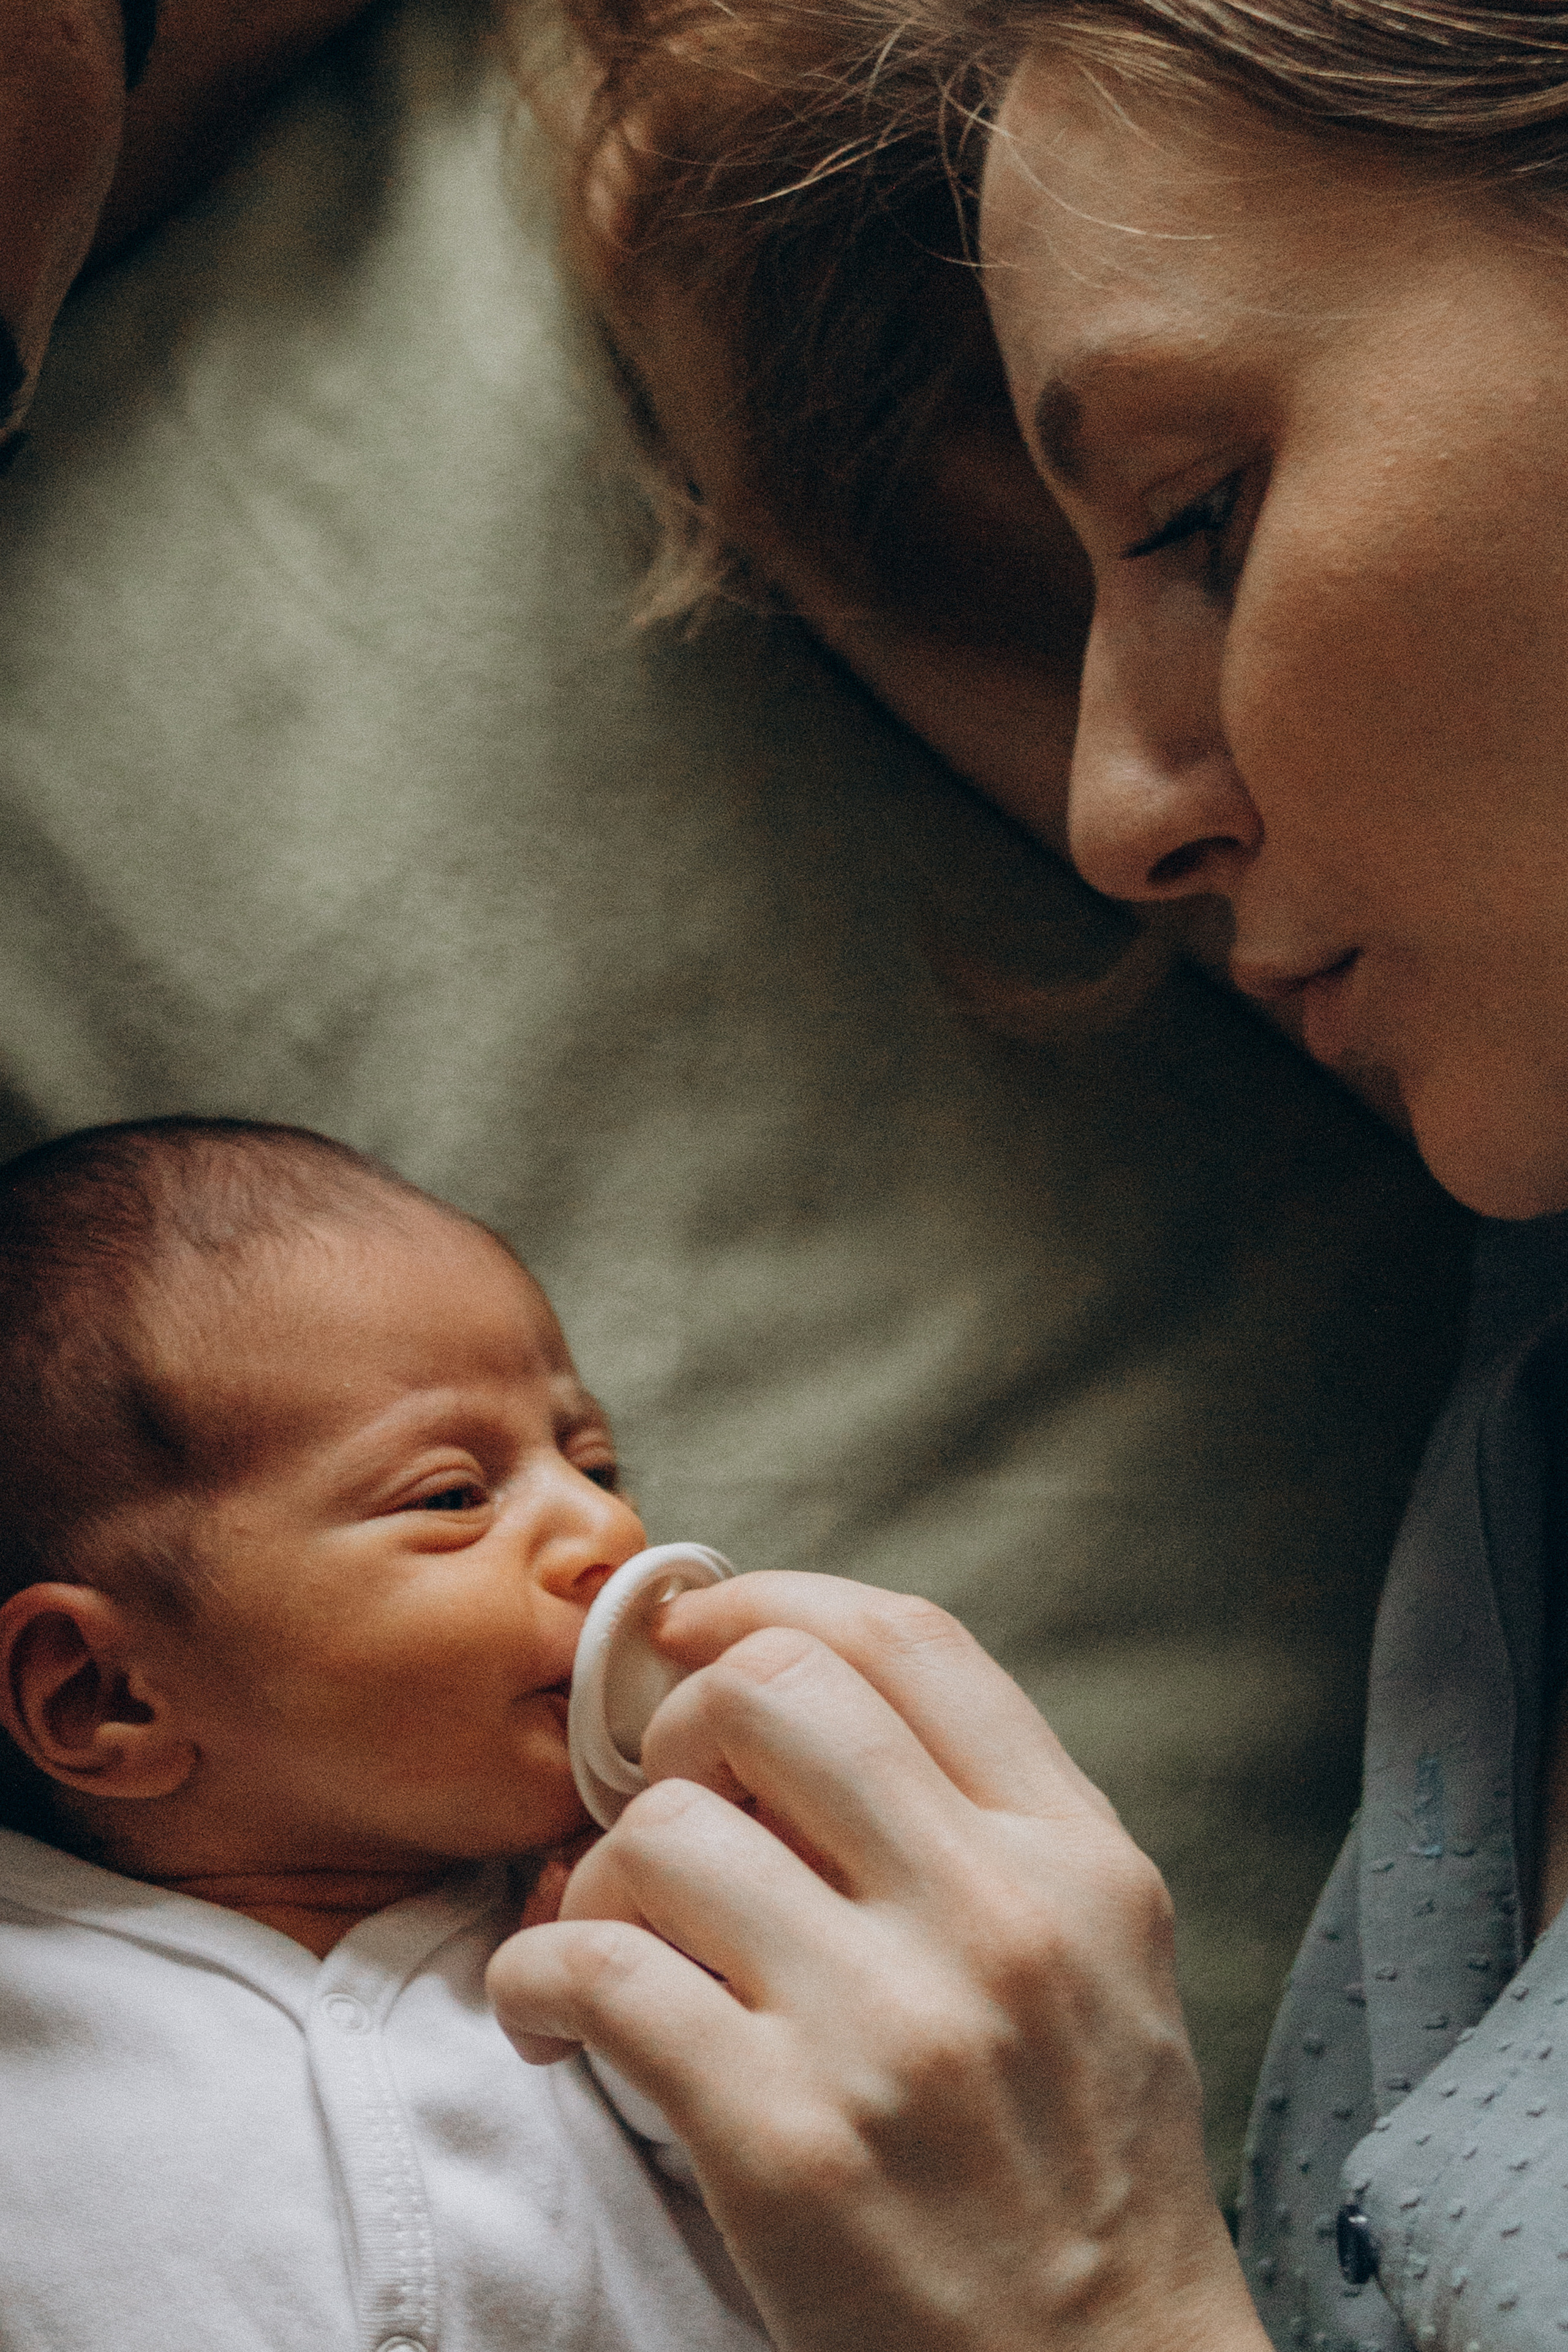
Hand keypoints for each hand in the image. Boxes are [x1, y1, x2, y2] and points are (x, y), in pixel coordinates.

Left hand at [486, 1575, 1267, 2351]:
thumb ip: (986, 1822)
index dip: (774, 1601)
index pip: (907, 1640)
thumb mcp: (1099, 1958)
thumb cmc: (1082, 2168)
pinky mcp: (784, 2142)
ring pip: (664, 1833)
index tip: (699, 1629)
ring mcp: (890, 2028)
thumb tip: (795, 1696)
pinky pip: (598, 1973)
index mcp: (1075, 1859)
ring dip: (595, 1874)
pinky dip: (535, 1978)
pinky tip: (547, 2016)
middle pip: (772, 1695)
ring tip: (606, 1939)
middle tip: (660, 1804)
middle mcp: (995, 1917)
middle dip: (678, 1725)